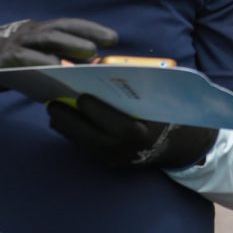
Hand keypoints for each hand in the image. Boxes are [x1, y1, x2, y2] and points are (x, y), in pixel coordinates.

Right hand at [0, 18, 117, 98]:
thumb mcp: (20, 64)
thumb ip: (43, 66)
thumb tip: (72, 78)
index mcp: (33, 32)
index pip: (66, 26)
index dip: (90, 29)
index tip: (113, 38)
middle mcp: (25, 32)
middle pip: (61, 29)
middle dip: (87, 33)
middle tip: (111, 42)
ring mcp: (11, 43)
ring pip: (45, 39)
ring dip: (68, 45)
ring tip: (90, 54)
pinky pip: (22, 58)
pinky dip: (40, 62)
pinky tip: (55, 70)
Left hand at [48, 93, 218, 168]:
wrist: (180, 146)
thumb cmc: (168, 114)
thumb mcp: (157, 98)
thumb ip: (135, 85)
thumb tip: (102, 69)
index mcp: (141, 132)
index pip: (112, 123)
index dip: (93, 110)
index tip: (80, 95)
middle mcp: (126, 150)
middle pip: (90, 137)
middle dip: (68, 120)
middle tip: (52, 103)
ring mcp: (117, 160)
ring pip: (84, 145)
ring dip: (66, 128)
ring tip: (54, 111)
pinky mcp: (110, 164)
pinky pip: (87, 149)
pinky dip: (74, 135)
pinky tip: (63, 122)